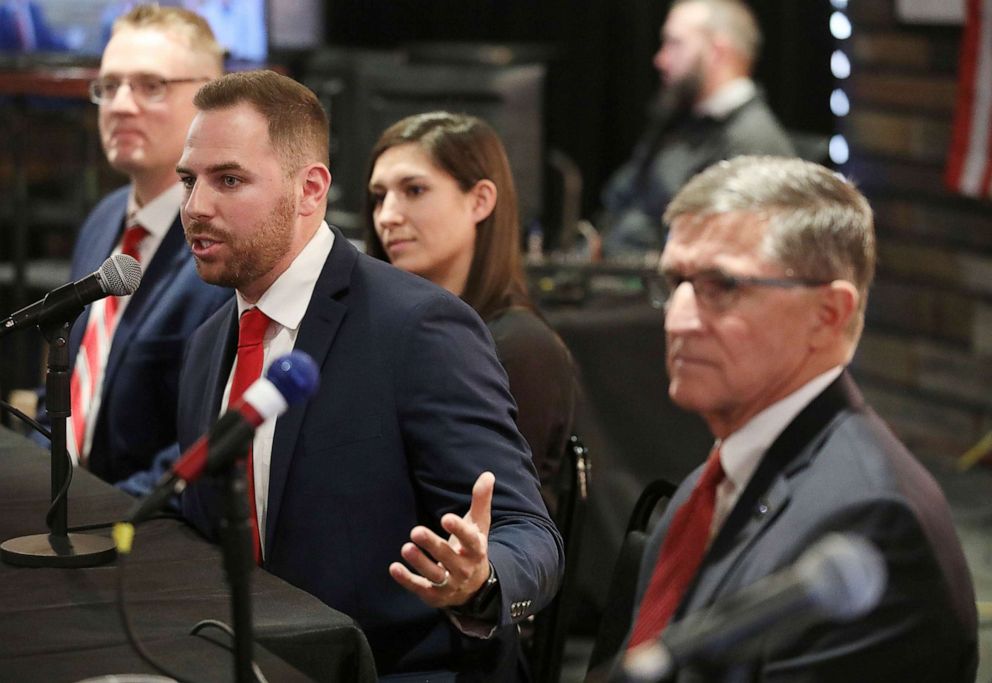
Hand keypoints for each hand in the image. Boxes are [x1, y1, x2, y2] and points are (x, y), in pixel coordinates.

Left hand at [389, 471, 493, 608]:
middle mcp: (464, 568)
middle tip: (416, 531)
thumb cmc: (472, 548)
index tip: (446, 518)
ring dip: (420, 563)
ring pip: (435, 575)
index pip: (469, 540)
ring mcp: (450, 584)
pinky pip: (420, 588)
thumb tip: (488, 474)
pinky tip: (394, 567)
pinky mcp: (435, 595)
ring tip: (406, 548)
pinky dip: (407, 580)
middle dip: (433, 545)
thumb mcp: (479, 525)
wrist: (476, 587)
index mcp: (476, 549)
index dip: (458, 529)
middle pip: (448, 557)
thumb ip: (481, 500)